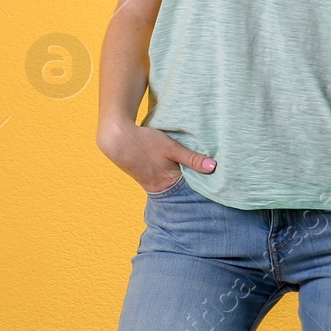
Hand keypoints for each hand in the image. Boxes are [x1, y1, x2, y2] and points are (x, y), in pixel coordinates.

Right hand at [99, 120, 215, 193]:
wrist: (116, 138)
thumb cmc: (145, 142)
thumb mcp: (171, 147)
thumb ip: (192, 158)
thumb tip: (214, 167)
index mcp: (167, 183)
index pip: (190, 192)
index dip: (201, 189)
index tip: (213, 187)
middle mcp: (158, 188)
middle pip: (180, 192)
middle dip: (191, 188)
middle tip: (205, 183)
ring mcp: (149, 184)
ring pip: (170, 187)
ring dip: (179, 182)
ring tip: (189, 175)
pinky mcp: (143, 178)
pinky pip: (160, 182)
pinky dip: (168, 178)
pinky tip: (170, 169)